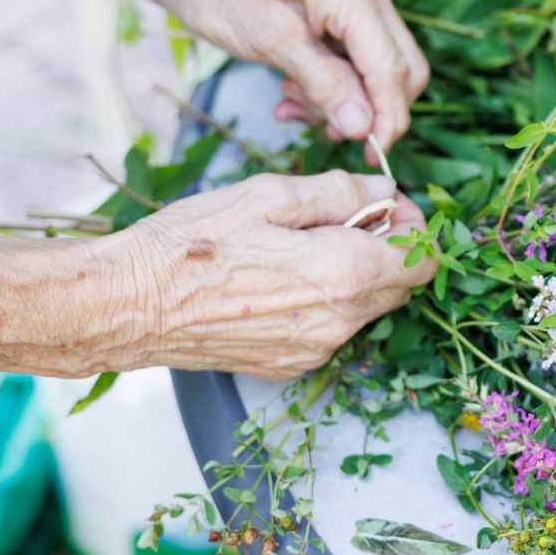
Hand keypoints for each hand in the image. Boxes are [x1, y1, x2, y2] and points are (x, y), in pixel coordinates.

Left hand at [103, 0, 428, 164]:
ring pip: (382, 72)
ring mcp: (359, 1)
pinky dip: (334, 88)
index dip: (387, 118)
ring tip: (294, 106)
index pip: (392, 68)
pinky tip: (294, 95)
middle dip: (371, 111)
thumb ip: (321, 82)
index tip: (371, 156)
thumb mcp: (266, 40)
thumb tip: (362, 128)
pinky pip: (358, 64)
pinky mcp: (346, 14)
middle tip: (326, 130)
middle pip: (402, 70)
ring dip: (347, 103)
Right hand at [104, 171, 434, 377]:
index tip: (385, 205)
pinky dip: (328, 302)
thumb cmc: (193, 244)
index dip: (414, 225)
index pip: (425, 259)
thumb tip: (386, 189)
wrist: (130, 305)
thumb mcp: (270, 194)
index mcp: (345, 273)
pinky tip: (282, 280)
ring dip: (358, 276)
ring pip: (370, 308)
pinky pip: (335, 329)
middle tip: (344, 220)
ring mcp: (317, 349)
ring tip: (305, 249)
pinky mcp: (293, 365)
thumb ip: (341, 191)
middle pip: (403, 285)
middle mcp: (340, 321)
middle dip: (388, 249)